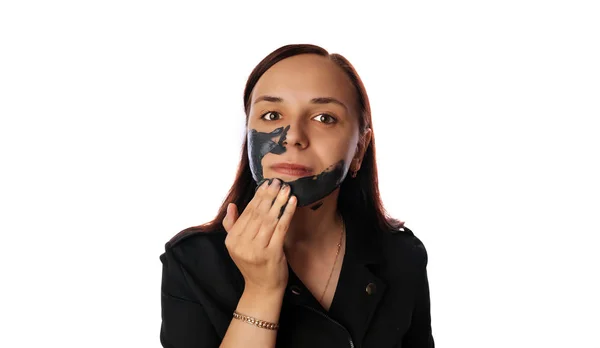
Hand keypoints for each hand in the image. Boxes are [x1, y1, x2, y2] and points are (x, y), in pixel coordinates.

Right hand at [222, 178, 296, 292]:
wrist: (262, 288)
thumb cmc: (252, 265)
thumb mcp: (236, 247)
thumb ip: (232, 226)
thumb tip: (231, 206)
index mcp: (232, 240)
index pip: (246, 213)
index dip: (257, 196)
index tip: (267, 184)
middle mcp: (242, 244)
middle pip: (257, 213)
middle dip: (269, 195)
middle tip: (278, 182)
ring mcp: (256, 249)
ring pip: (269, 219)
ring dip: (279, 201)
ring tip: (286, 189)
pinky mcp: (272, 253)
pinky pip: (281, 228)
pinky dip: (287, 213)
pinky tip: (292, 202)